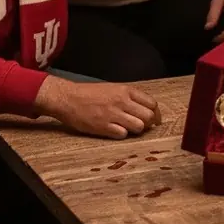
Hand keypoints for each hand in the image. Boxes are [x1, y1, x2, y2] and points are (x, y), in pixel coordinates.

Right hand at [34, 76, 160, 139]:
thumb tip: (145, 108)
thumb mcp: (113, 88)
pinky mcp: (103, 127)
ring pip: (139, 126)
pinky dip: (122, 135)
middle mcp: (122, 102)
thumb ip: (130, 97)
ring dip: (136, 130)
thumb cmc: (90, 93)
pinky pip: (123, 134)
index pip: (152, 103)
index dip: (155, 113)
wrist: (68, 98)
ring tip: (129, 128)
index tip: (155, 119)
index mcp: (126, 91)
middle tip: (143, 126)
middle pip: (148, 116)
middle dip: (148, 123)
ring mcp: (113, 115)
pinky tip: (116, 131)